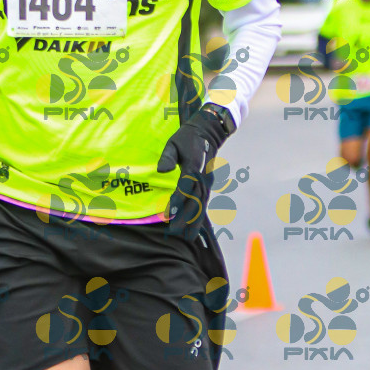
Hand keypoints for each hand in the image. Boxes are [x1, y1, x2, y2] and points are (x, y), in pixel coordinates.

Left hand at [157, 103, 234, 239]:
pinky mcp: (207, 185)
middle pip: (195, 200)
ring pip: (201, 205)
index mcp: (194, 165)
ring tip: (187, 237)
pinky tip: (194, 228)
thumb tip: (161, 171)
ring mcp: (207, 182)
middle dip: (185, 217)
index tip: (168, 214)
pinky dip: (199, 217)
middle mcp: (203, 176)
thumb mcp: (173, 143)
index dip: (177, 200)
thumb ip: (167, 157)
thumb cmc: (186, 138)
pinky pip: (203, 203)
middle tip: (174, 232)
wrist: (208, 132)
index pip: (185, 185)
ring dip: (194, 221)